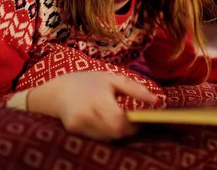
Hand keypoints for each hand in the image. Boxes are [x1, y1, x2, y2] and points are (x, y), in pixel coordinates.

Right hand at [27, 71, 158, 140]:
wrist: (58, 90)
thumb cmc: (90, 81)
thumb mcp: (113, 79)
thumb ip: (136, 89)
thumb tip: (157, 101)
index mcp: (98, 99)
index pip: (120, 121)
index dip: (133, 123)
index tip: (138, 118)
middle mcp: (86, 114)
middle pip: (116, 133)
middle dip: (126, 129)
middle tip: (129, 119)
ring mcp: (78, 124)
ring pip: (108, 138)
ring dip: (116, 132)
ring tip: (114, 117)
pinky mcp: (74, 131)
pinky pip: (98, 138)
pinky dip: (105, 133)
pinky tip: (102, 121)